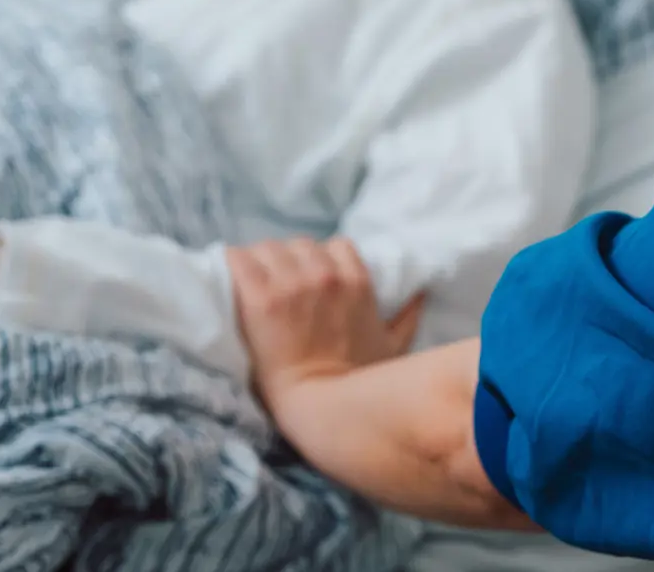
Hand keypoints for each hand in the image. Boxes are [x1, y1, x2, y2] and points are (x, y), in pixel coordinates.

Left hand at [227, 238, 424, 409]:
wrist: (322, 408)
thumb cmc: (359, 382)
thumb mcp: (394, 346)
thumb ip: (407, 316)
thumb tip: (421, 296)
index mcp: (356, 281)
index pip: (336, 245)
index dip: (321, 260)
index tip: (311, 277)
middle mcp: (325, 275)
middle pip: (299, 246)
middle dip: (290, 262)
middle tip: (280, 286)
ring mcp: (291, 284)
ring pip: (268, 249)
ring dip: (261, 263)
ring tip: (254, 284)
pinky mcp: (260, 298)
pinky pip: (238, 259)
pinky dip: (233, 263)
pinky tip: (231, 276)